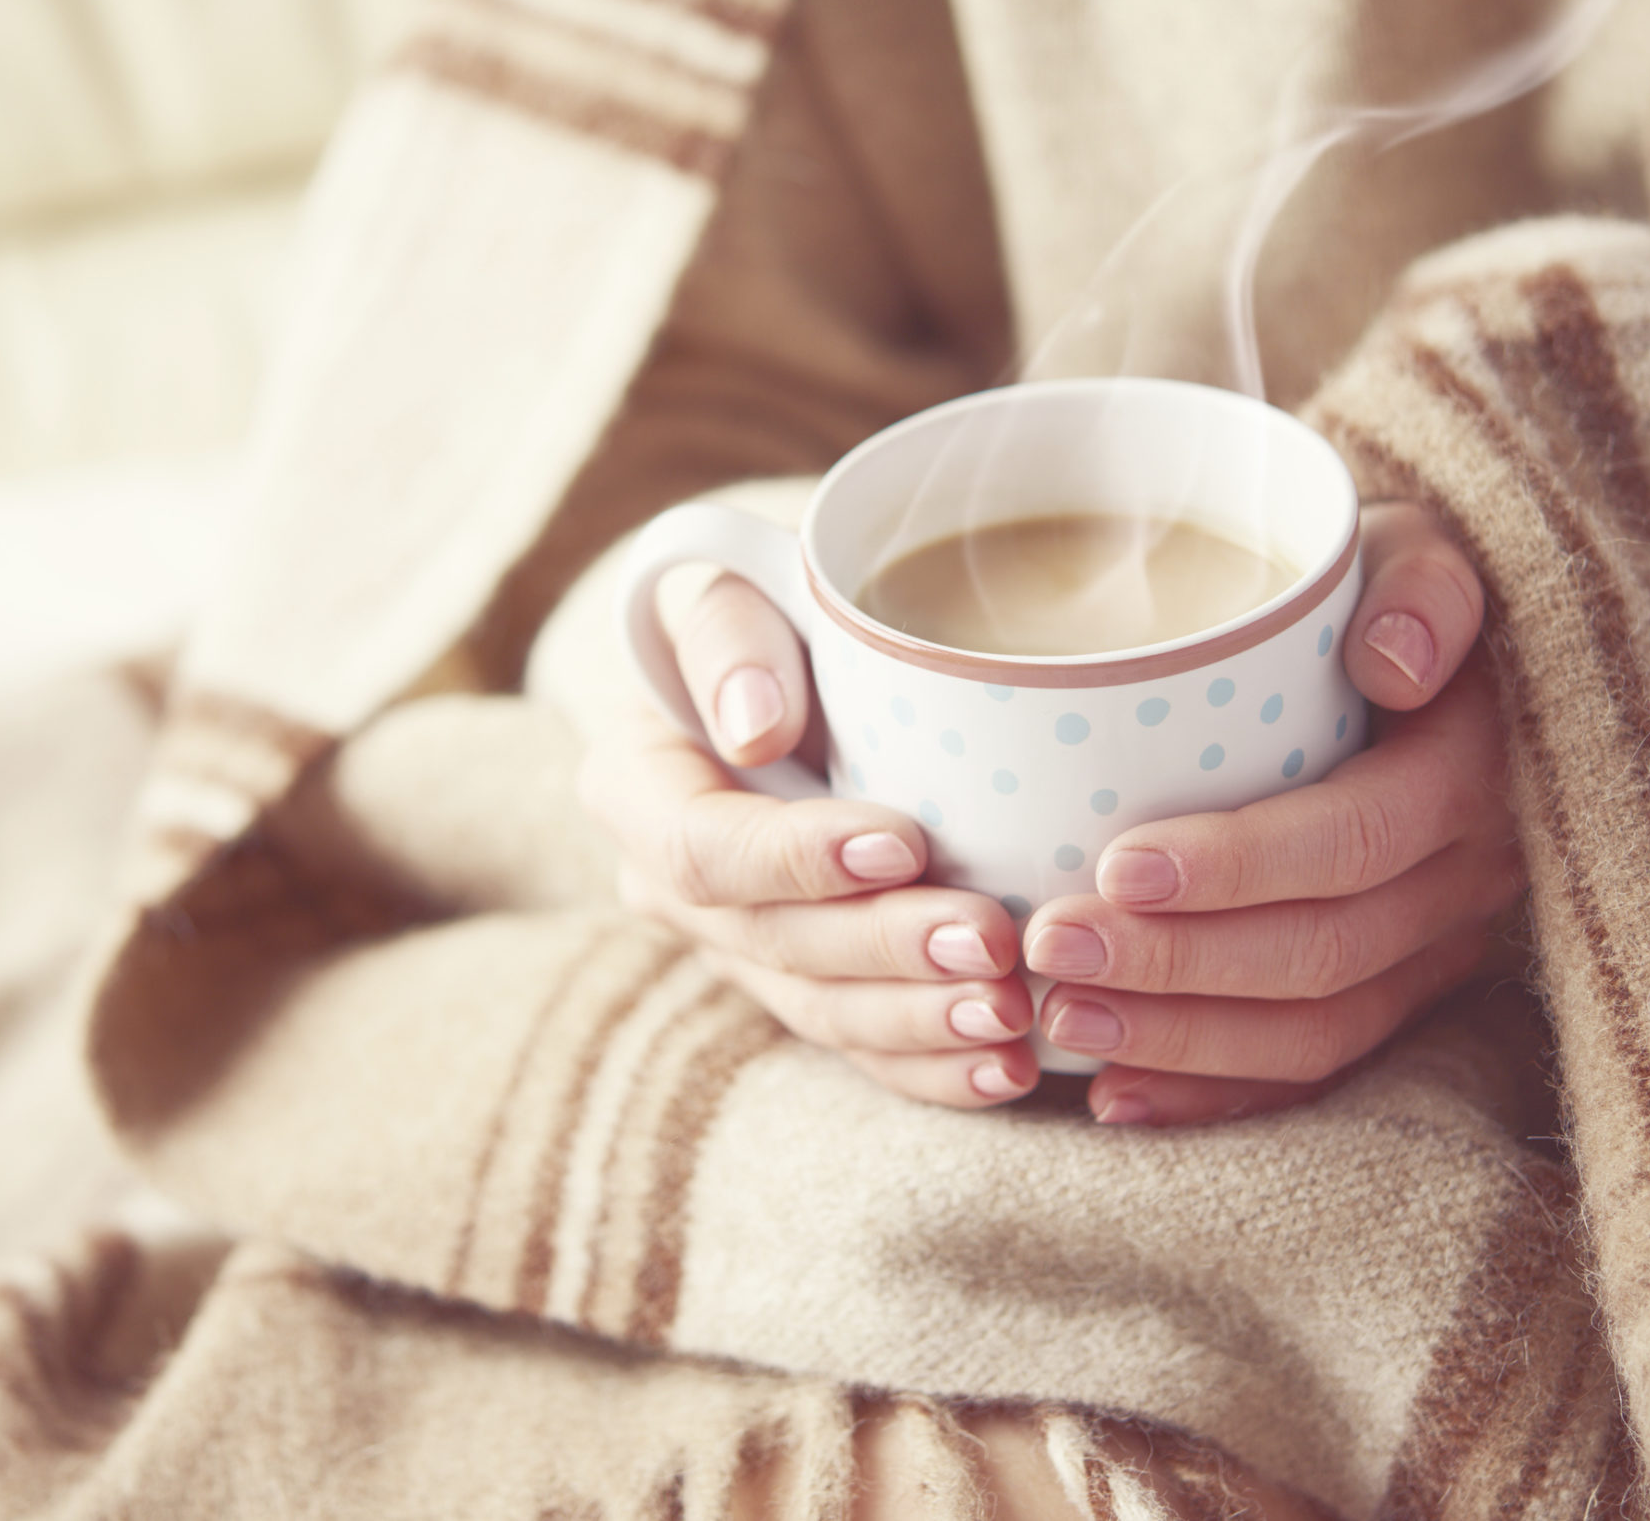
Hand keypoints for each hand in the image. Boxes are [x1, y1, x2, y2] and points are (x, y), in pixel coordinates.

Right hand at [577, 572, 1038, 1108]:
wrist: (797, 657)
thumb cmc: (771, 604)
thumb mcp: (729, 580)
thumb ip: (726, 632)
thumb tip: (755, 731)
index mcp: (637, 787)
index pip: (702, 849)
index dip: (796, 860)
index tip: (904, 840)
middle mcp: (672, 888)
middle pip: (773, 944)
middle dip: (885, 952)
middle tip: (991, 944)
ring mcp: (739, 949)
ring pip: (822, 1011)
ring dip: (919, 1023)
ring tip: (1012, 1016)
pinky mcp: (807, 986)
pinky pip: (862, 1047)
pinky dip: (935, 1067)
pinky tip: (1009, 1071)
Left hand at [1021, 502, 1517, 1125]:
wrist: (1426, 650)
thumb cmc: (1377, 587)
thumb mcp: (1408, 546)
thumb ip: (1416, 582)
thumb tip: (1393, 660)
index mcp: (1470, 770)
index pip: (1356, 840)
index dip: (1240, 865)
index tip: (1117, 864)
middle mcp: (1467, 877)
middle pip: (1324, 953)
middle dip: (1178, 966)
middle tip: (1049, 950)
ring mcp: (1437, 951)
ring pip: (1316, 1031)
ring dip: (1181, 1041)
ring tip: (1058, 1020)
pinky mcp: (1398, 996)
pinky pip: (1312, 1074)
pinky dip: (1211, 1097)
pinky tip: (1112, 1101)